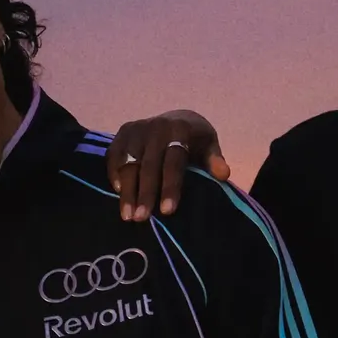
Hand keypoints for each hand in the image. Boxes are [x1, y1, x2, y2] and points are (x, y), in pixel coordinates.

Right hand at [107, 111, 229, 222]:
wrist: (177, 118)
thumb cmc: (195, 140)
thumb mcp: (209, 146)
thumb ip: (214, 160)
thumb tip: (223, 175)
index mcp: (180, 130)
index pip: (174, 162)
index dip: (170, 187)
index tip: (167, 211)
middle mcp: (156, 127)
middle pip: (148, 165)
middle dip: (145, 193)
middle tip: (141, 219)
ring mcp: (137, 129)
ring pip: (128, 163)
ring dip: (127, 191)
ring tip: (127, 216)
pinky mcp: (123, 132)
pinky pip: (114, 156)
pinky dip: (114, 174)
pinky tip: (119, 193)